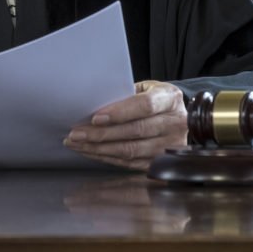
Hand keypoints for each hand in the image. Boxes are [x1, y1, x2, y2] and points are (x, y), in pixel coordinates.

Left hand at [63, 80, 186, 170]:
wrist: (176, 116)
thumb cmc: (153, 98)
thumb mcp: (145, 88)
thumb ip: (125, 94)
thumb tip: (92, 104)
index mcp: (170, 99)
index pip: (145, 106)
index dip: (120, 112)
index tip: (95, 117)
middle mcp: (175, 124)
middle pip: (136, 131)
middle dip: (101, 134)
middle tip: (76, 134)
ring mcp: (170, 146)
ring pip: (131, 151)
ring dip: (100, 148)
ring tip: (78, 144)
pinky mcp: (161, 162)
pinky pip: (130, 163)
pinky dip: (107, 158)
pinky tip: (91, 152)